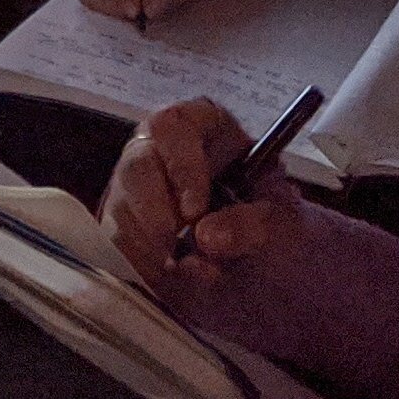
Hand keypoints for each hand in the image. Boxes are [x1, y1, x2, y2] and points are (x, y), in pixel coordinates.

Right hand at [103, 95, 308, 292]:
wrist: (276, 263)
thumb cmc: (280, 226)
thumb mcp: (284, 218)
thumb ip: (253, 223)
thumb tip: (206, 237)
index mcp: (203, 129)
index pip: (175, 125)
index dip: (180, 165)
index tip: (194, 210)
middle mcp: (162, 150)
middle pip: (136, 164)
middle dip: (152, 212)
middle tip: (174, 247)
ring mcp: (138, 186)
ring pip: (118, 203)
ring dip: (144, 243)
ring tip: (178, 267)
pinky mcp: (128, 223)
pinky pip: (114, 238)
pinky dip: (137, 261)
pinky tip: (165, 273)